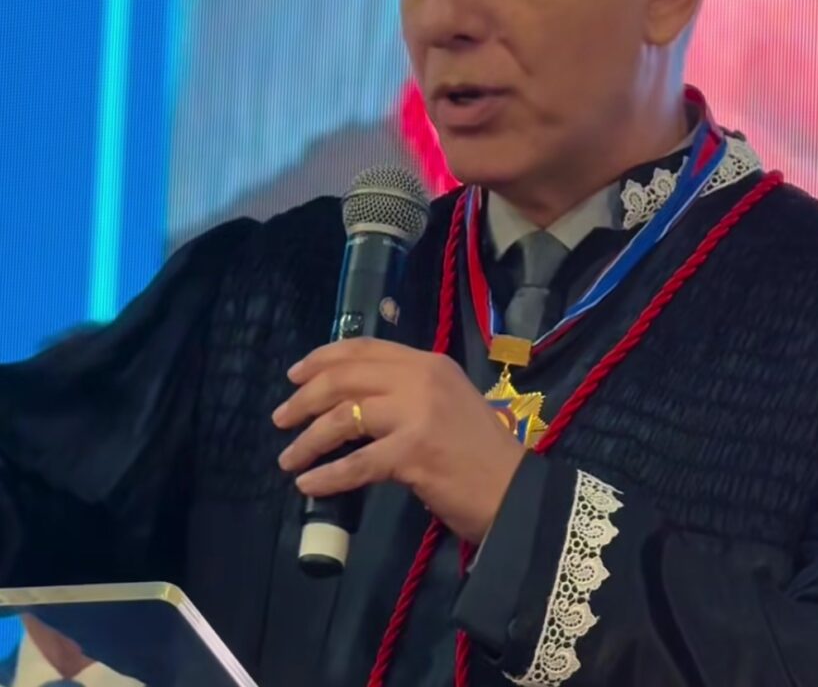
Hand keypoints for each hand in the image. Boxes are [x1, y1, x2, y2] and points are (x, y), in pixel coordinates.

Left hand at [272, 339, 524, 542]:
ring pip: (344, 417)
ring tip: (288, 459)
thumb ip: (406, 391)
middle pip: (346, 378)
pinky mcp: (414, 452)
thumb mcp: (445, 402)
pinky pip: (357, 463)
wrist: (514, 491)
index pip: (365, 348)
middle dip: (304, 399)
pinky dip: (328, 475)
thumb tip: (352, 400)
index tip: (294, 375)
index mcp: (428, 362)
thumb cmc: (480, 451)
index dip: (323, 358)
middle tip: (281, 419)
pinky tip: (309, 485)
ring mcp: (418, 414)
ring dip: (308, 440)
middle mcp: (421, 379)